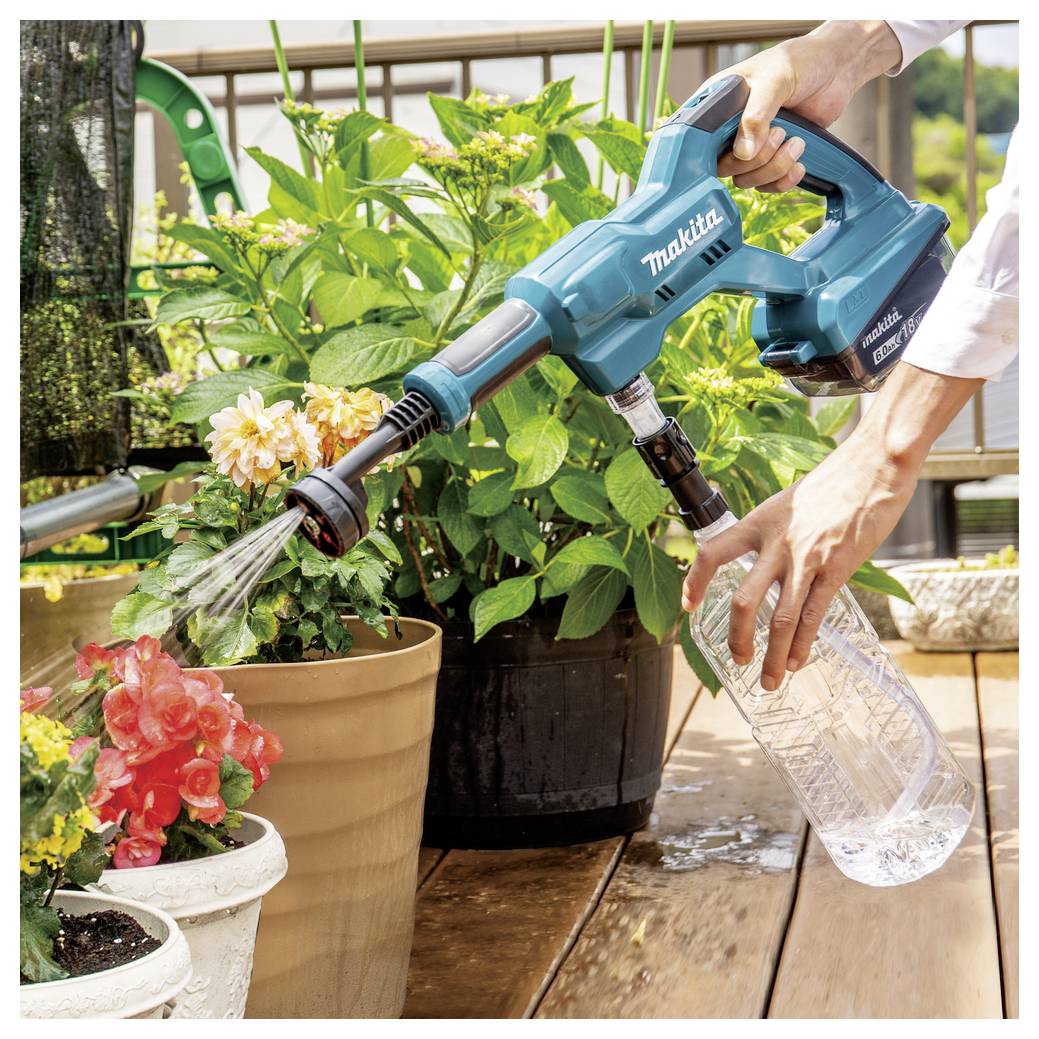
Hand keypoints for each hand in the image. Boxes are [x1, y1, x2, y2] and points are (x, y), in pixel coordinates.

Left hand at [682, 438, 914, 689]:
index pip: (713, 553)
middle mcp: (776, 544)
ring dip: (772, 655)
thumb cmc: (836, 481)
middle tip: (737, 659)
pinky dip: (803, 645)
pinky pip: (814, 616)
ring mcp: (806, 559)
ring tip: (769, 680)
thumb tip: (767, 557)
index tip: (688, 605)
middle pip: (743, 602)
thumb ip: (774, 531)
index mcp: (759, 522)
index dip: (696, 581)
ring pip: (779, 619)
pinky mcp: (836, 569)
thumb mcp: (789, 502)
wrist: (875, 465)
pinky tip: (797, 662)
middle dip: (738, 638)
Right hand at [707, 20, 902, 190]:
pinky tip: (800, 163)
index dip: (707, 153)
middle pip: (723, 167)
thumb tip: (742, 153)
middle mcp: (728, 129)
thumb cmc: (801, 62)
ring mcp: (749, 146)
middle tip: (781, 132)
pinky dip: (783, 181)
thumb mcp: (776, 79)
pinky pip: (766, 186)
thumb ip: (757, 115)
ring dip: (775, 168)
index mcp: (717, 105)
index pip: (697, 140)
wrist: (836, 69)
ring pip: (746, 180)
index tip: (733, 152)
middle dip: (756, 159)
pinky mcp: (770, 159)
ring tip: (797, 141)